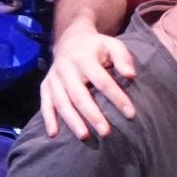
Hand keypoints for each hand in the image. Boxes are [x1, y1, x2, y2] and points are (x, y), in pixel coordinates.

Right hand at [40, 19, 138, 139]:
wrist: (70, 39)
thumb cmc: (97, 47)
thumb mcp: (112, 45)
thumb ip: (123, 58)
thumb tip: (131, 75)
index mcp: (84, 59)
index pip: (102, 81)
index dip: (116, 97)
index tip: (131, 113)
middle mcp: (66, 70)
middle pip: (79, 96)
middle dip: (92, 115)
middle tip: (105, 132)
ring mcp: (53, 79)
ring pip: (61, 102)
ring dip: (72, 121)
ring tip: (84, 136)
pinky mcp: (45, 86)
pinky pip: (45, 104)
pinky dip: (48, 119)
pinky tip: (53, 134)